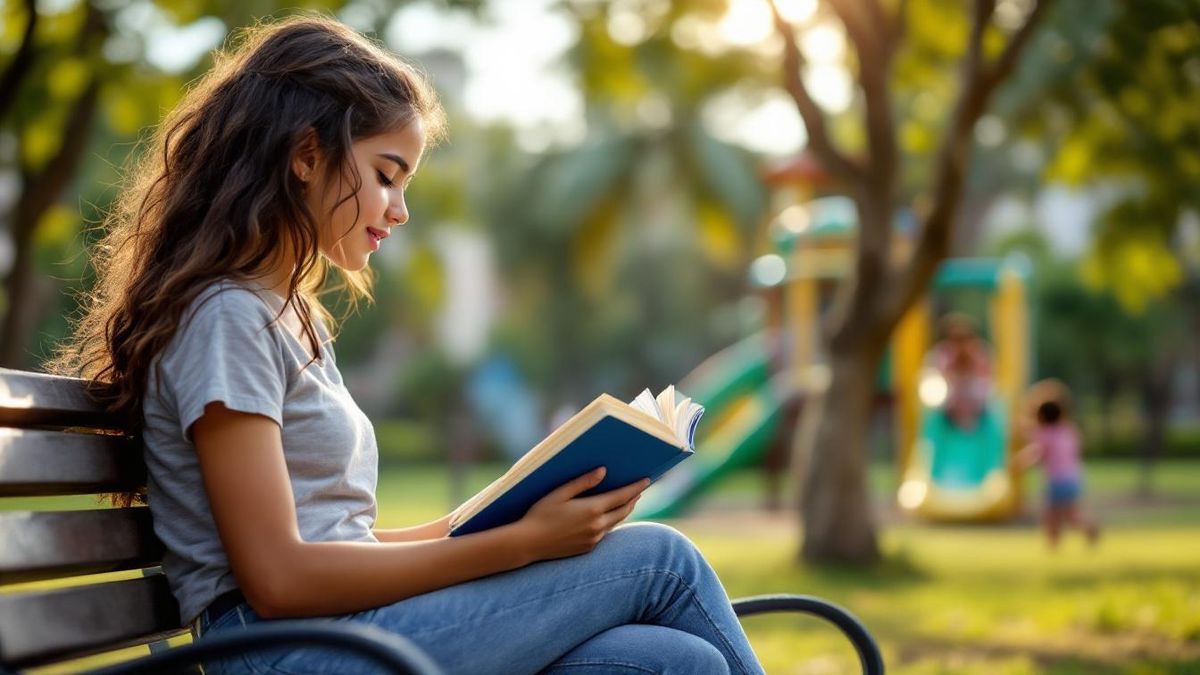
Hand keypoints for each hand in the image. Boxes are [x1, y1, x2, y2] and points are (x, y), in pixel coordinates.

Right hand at [510, 467, 649, 561]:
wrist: (529, 543)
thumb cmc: (540, 514)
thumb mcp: (560, 493)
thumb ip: (583, 482)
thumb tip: (604, 471)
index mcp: (592, 509)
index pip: (621, 496)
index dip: (635, 487)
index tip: (647, 480)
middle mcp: (597, 526)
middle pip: (623, 510)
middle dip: (633, 499)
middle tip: (639, 489)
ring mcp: (594, 539)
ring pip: (615, 522)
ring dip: (623, 511)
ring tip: (627, 501)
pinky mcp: (588, 548)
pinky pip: (605, 533)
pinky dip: (610, 522)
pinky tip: (608, 517)